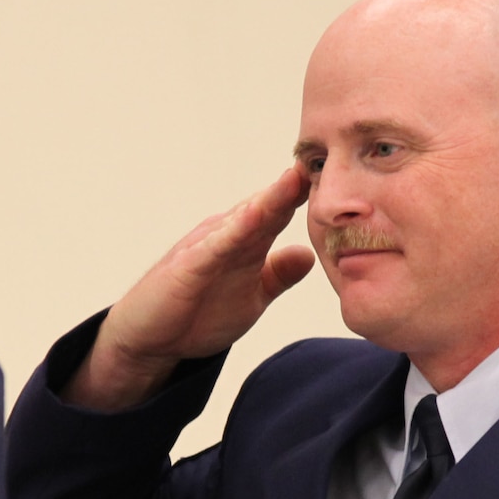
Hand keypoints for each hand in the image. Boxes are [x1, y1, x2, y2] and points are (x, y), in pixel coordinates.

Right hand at [65, 166, 314, 410]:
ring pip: (243, 218)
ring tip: (297, 176)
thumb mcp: (251, 298)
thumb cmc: (195, 314)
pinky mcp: (187, 267)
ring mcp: (206, 247)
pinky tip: (255, 216)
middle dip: (295, 184)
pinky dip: (234, 230)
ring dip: (269, 198)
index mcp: (245, 241)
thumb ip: (277, 276)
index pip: (282, 211)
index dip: (310, 194)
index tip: (349, 176)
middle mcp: (227, 234)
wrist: (149, 341)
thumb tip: (310, 254)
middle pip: (267, 205)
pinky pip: (214, 246)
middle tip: (330, 156)